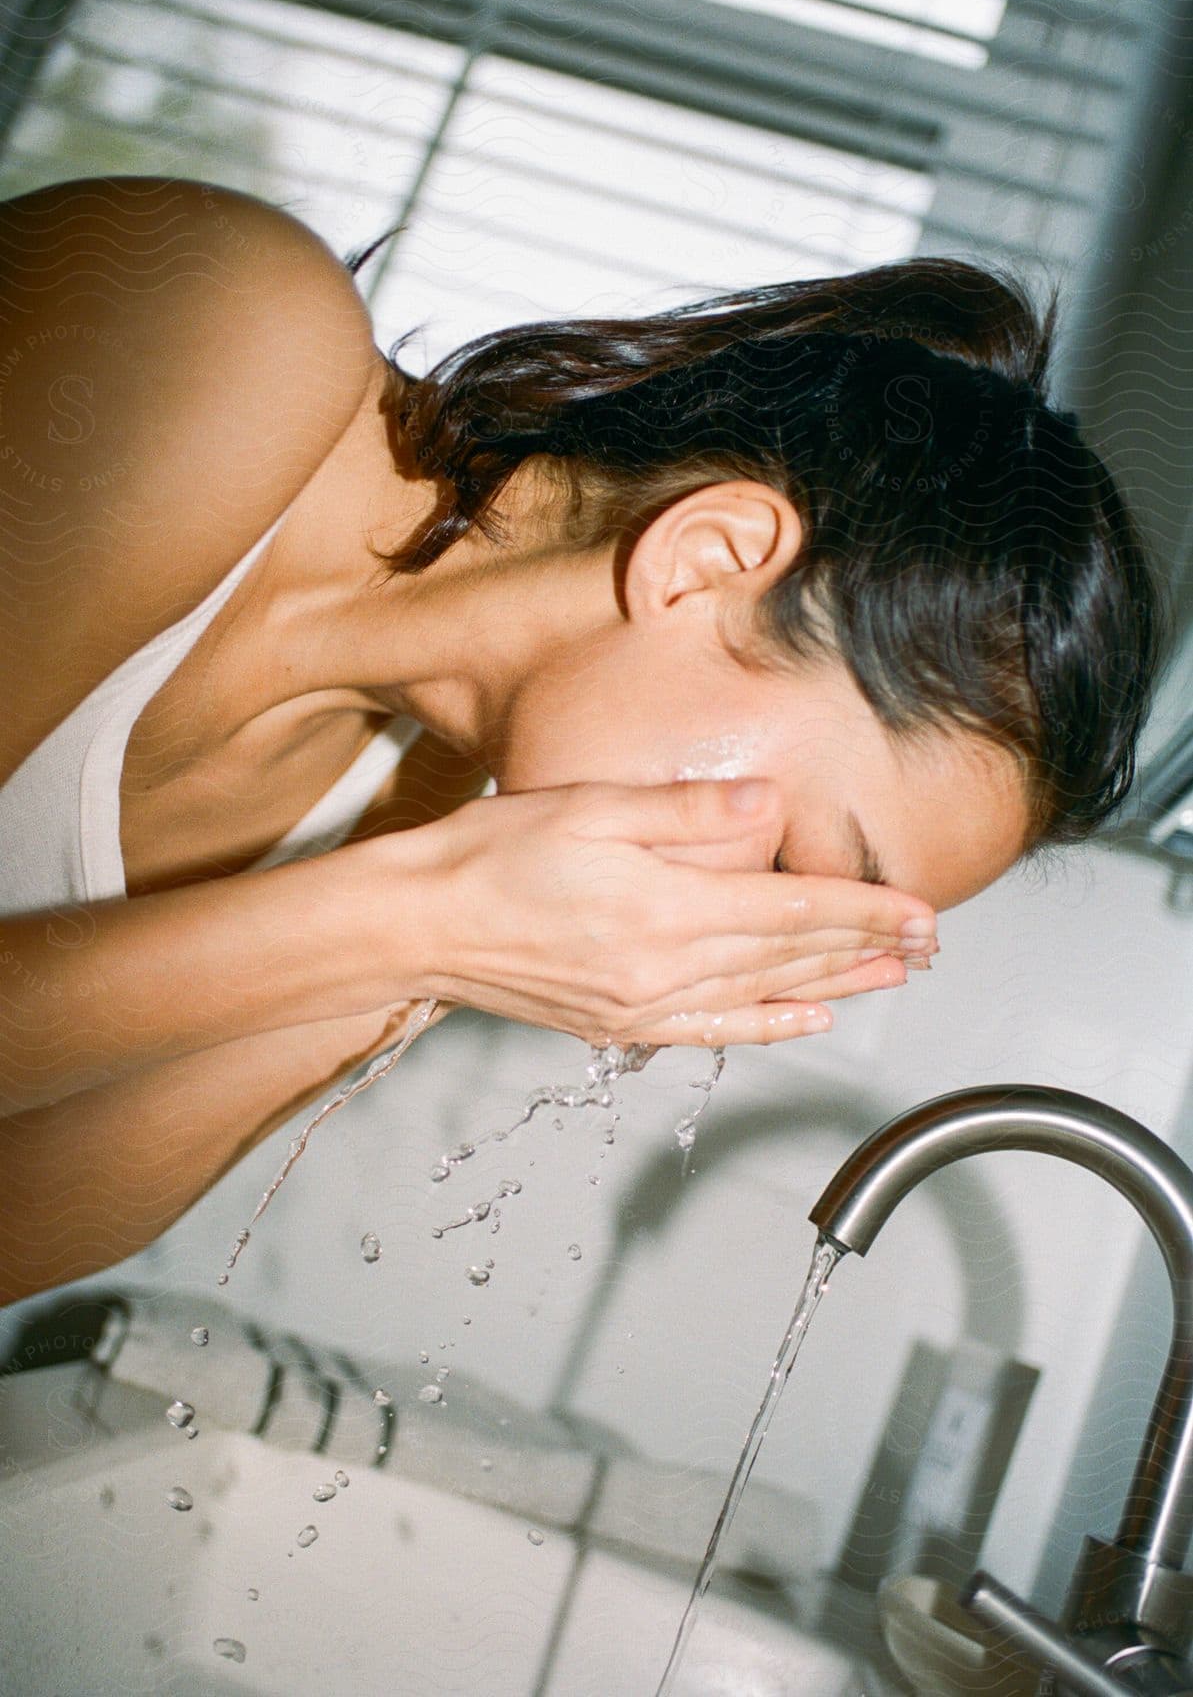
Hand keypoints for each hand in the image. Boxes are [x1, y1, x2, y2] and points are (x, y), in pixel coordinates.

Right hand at [398, 776, 936, 1049]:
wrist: (415, 926)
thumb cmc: (489, 856)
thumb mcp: (588, 807)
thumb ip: (685, 811)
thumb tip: (768, 806)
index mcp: (664, 909)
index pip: (791, 910)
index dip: (864, 912)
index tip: (920, 912)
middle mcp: (662, 969)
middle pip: (789, 957)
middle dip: (867, 949)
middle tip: (928, 945)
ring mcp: (641, 1006)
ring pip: (763, 996)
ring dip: (835, 986)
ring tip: (892, 978)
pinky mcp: (616, 1026)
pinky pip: (712, 1032)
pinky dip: (768, 1026)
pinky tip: (805, 1019)